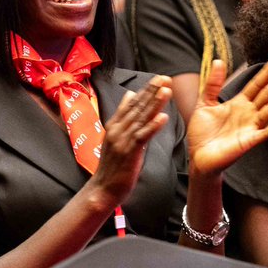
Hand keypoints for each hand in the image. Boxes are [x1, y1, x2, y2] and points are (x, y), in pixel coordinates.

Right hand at [89, 76, 171, 205]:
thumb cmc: (112, 166)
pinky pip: (142, 137)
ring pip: (140, 119)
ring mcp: (121, 141)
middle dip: (152, 91)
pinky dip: (152, 126)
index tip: (159, 78)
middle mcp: (117, 130)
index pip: (131, 103)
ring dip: (154, 104)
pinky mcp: (128, 153)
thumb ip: (123, 116)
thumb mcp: (116, 137)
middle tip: (165, 77)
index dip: (146, 90)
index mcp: (114, 125)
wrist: (102, 189)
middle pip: (136, 107)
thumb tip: (129, 95)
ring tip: (166, 91)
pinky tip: (163, 117)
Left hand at [187, 57, 267, 177]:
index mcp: (239, 102)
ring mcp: (251, 127)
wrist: (198, 157)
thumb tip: (218, 60)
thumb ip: (212, 84)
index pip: (257, 84)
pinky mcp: (249, 141)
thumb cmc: (202, 132)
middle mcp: (249, 113)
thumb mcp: (204, 103)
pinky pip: (265, 132)